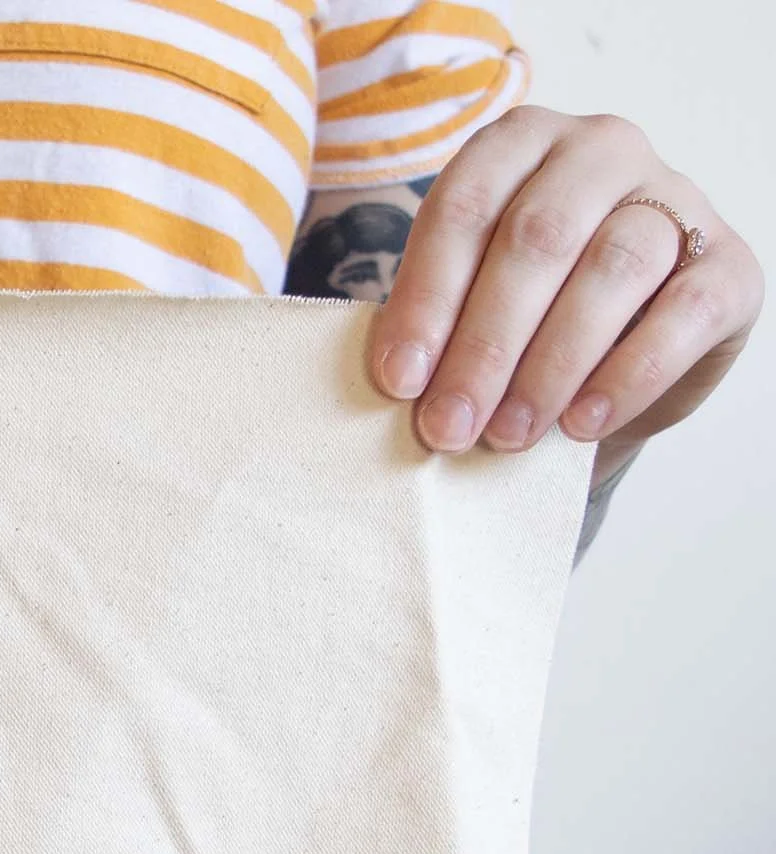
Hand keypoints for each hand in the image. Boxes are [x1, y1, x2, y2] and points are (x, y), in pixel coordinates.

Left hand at [369, 108, 760, 476]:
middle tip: (446, 427)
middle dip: (484, 344)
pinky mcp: (727, 263)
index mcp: (521, 146)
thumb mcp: (463, 311)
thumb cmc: (518, 325)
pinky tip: (581, 425)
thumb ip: (434, 326)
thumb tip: (398, 383)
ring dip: (550, 364)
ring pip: (614, 266)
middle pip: (539, 237)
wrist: (611, 361)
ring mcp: (674, 198)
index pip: (465, 207)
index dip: (426, 299)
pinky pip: (684, 312)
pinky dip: (628, 375)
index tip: (397, 382)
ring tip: (506, 437)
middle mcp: (601, 151)